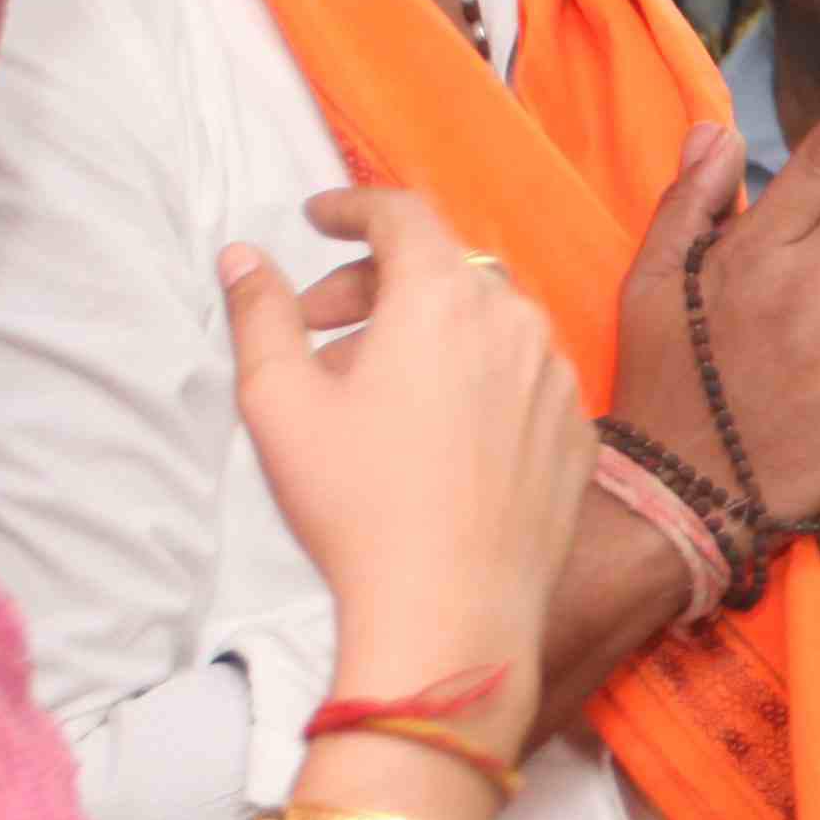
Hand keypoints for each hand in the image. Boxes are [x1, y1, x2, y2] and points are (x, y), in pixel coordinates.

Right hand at [224, 191, 589, 735]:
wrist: (452, 612)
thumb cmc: (357, 505)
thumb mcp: (279, 401)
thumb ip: (259, 313)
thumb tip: (243, 257)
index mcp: (443, 297)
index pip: (401, 215)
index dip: (352, 208)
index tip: (317, 220)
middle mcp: (515, 323)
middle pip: (442, 269)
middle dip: (375, 283)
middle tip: (320, 325)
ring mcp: (557, 380)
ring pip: (486, 325)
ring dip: (427, 333)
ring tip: (371, 389)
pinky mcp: (576, 435)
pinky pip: (521, 380)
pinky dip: (476, 381)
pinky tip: (433, 434)